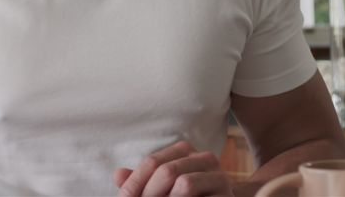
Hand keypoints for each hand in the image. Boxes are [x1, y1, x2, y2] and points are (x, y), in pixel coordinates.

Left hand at [114, 140, 233, 196]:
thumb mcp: (159, 188)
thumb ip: (140, 182)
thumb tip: (118, 174)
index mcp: (185, 151)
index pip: (152, 162)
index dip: (134, 183)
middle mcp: (204, 158)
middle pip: (166, 171)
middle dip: (148, 193)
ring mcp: (219, 176)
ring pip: (185, 183)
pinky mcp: (226, 195)